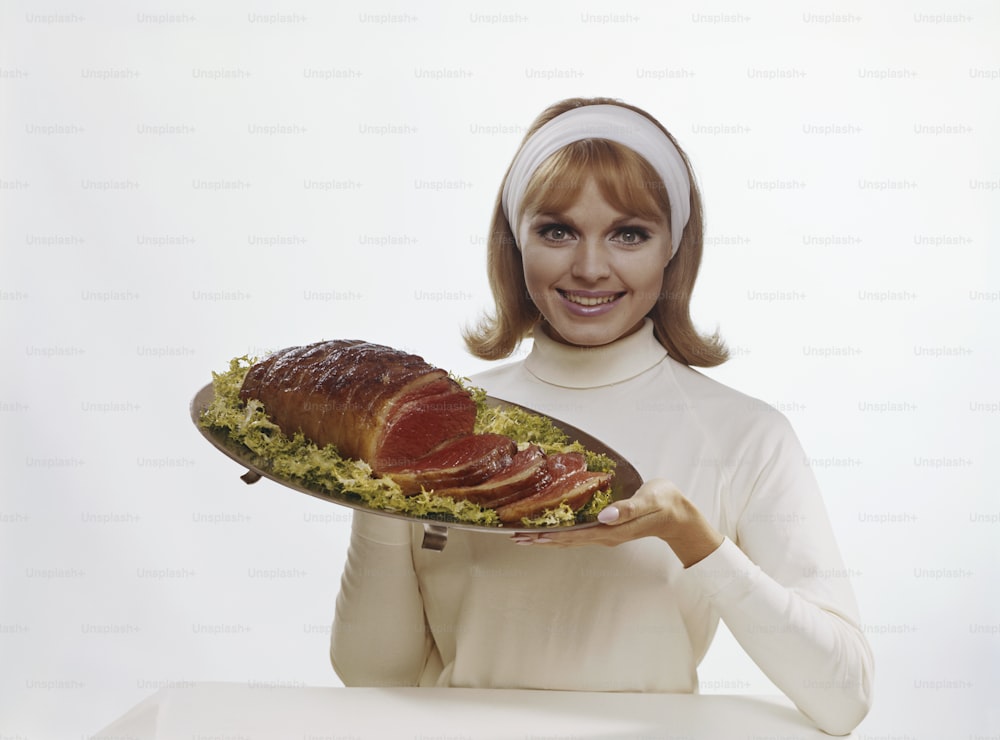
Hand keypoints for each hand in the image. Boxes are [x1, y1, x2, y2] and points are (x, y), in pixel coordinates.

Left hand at [510, 478, 723, 566]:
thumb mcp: (649, 501)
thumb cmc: (665, 503)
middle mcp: (605, 536)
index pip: (573, 536)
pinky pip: (577, 533)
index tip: (527, 536)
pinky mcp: (607, 529)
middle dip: (539, 540)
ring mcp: (605, 534)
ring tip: (523, 536)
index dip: (549, 536)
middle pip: (566, 541)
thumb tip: (604, 516)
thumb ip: (628, 508)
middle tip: (513, 537)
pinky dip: (559, 532)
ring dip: (546, 538)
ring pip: (569, 539)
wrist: (680, 515)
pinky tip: (549, 528)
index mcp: (612, 530)